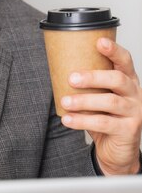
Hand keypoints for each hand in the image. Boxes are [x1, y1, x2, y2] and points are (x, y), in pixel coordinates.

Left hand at [60, 38, 141, 174]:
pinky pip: (104, 123)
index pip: (124, 61)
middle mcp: (134, 94)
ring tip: (65, 101)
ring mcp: (134, 112)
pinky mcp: (129, 130)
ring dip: (84, 101)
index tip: (99, 41)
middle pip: (117, 79)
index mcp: (128, 81)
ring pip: (109, 101)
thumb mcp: (99, 98)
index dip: (114, 50)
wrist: (117, 151)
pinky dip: (82, 121)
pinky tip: (67, 119)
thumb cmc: (106, 119)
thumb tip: (58, 71)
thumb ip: (88, 86)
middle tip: (71, 78)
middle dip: (93, 76)